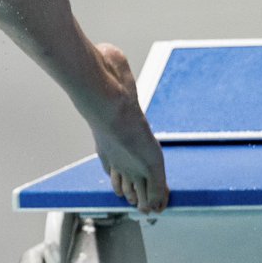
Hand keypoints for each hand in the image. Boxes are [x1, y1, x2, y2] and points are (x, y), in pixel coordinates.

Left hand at [88, 43, 168, 213]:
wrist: (102, 95)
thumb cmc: (102, 81)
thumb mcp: (107, 69)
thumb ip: (109, 62)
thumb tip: (106, 51)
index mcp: (106, 139)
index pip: (112, 164)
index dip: (118, 175)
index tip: (120, 184)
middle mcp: (116, 154)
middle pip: (124, 181)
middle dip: (131, 192)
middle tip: (138, 205)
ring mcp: (131, 162)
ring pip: (140, 190)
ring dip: (145, 200)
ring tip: (148, 211)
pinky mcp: (150, 166)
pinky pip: (157, 190)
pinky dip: (159, 200)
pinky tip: (159, 208)